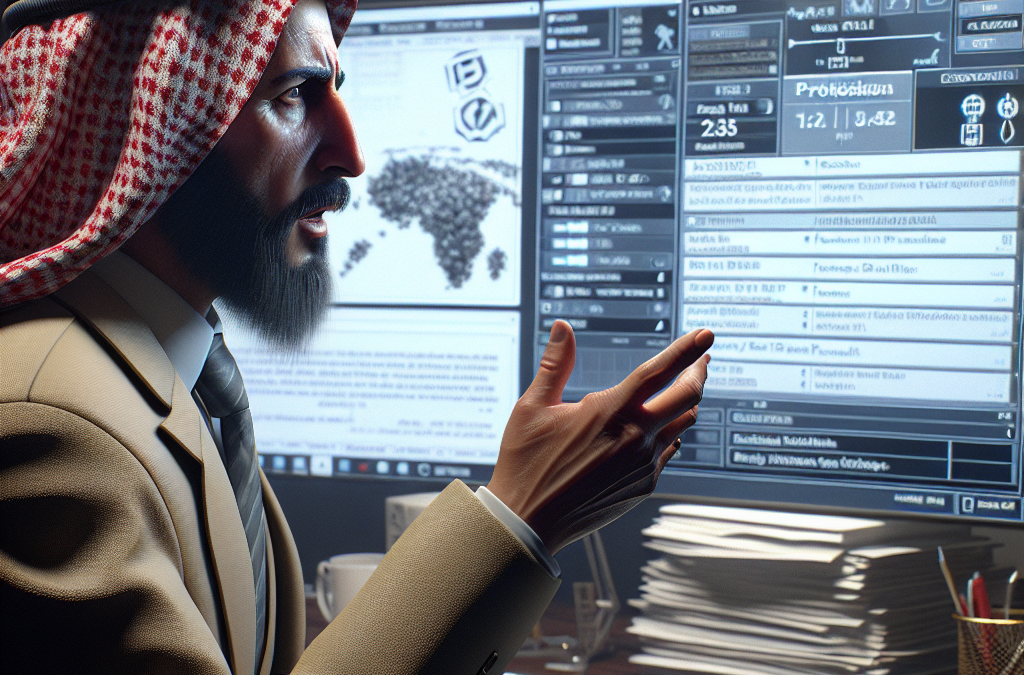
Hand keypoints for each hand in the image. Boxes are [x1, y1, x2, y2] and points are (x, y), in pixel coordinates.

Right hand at [487, 321, 712, 553]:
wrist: (530, 521)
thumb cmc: (526, 462)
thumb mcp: (533, 407)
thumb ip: (555, 365)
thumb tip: (563, 329)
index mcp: (611, 411)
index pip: (660, 371)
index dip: (687, 349)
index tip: (706, 336)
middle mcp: (636, 437)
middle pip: (688, 396)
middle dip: (698, 372)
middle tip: (702, 359)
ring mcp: (644, 464)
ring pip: (681, 425)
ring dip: (685, 403)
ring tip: (683, 390)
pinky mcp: (644, 485)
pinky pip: (667, 451)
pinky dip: (667, 434)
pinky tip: (660, 430)